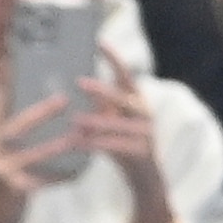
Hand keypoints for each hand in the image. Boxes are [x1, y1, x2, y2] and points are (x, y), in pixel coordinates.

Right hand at [0, 91, 75, 222]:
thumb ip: (6, 129)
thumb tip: (20, 96)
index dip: (8, 84)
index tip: (14, 60)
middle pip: (13, 128)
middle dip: (39, 113)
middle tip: (63, 99)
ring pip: (29, 155)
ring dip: (54, 145)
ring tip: (76, 136)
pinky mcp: (10, 191)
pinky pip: (40, 181)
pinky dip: (60, 176)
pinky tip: (78, 172)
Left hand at [65, 68, 177, 222]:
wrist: (145, 180)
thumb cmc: (123, 148)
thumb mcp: (111, 123)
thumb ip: (100, 106)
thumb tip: (77, 85)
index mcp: (137, 103)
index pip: (126, 76)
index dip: (114, 59)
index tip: (98, 42)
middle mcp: (144, 114)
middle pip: (126, 96)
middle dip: (104, 89)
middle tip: (80, 81)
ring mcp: (146, 134)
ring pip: (122, 124)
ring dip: (99, 120)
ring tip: (77, 120)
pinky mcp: (141, 154)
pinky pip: (117, 147)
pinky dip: (98, 145)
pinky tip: (80, 144)